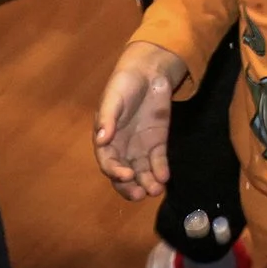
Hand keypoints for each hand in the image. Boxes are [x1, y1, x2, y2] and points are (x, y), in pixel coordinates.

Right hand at [93, 41, 187, 200]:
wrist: (149, 73)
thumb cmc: (124, 85)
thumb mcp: (113, 98)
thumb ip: (108, 118)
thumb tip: (101, 138)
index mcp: (107, 140)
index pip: (109, 162)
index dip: (115, 171)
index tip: (126, 175)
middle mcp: (122, 148)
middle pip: (124, 174)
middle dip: (131, 187)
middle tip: (140, 195)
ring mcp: (140, 147)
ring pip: (142, 172)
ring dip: (148, 183)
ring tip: (156, 190)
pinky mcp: (157, 143)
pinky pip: (158, 161)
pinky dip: (161, 170)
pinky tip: (165, 177)